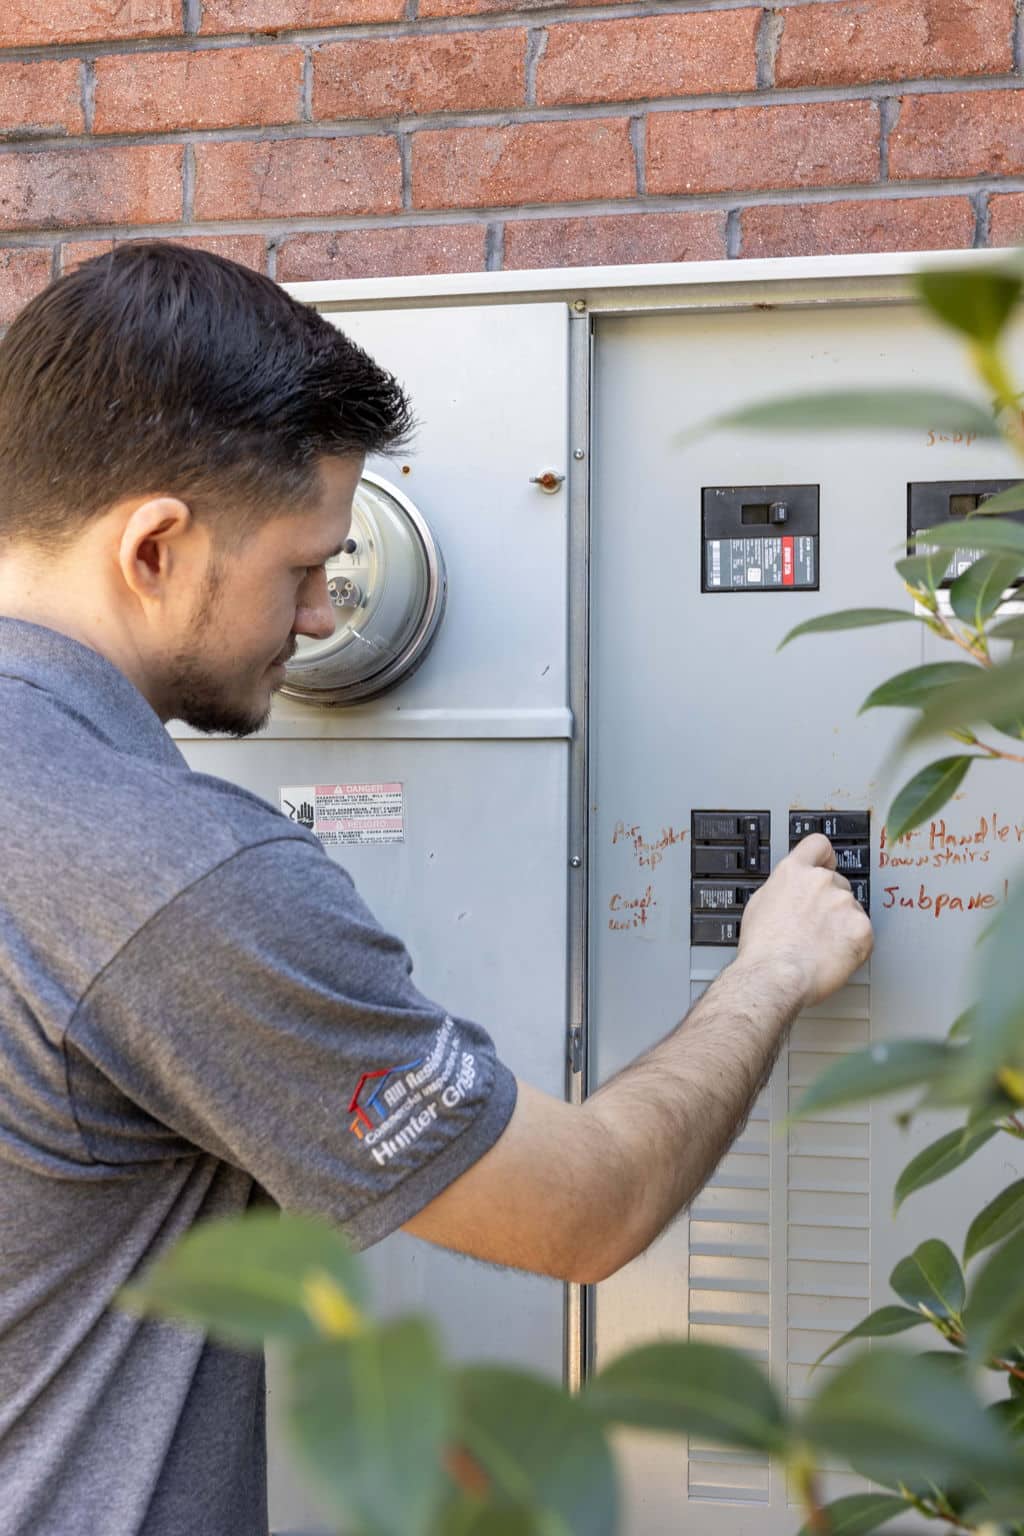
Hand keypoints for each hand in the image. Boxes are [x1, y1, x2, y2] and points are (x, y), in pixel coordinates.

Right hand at [737, 833, 872, 1009]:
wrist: (775, 976)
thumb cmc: (762, 949)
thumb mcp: (759, 905)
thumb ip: (783, 889)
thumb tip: (790, 894)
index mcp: (794, 872)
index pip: (818, 845)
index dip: (824, 857)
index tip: (827, 865)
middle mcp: (821, 881)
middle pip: (837, 883)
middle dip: (830, 903)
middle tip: (817, 927)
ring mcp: (844, 903)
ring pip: (851, 910)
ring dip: (842, 925)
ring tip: (822, 948)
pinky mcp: (862, 928)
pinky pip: (864, 933)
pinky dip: (854, 945)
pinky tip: (834, 956)